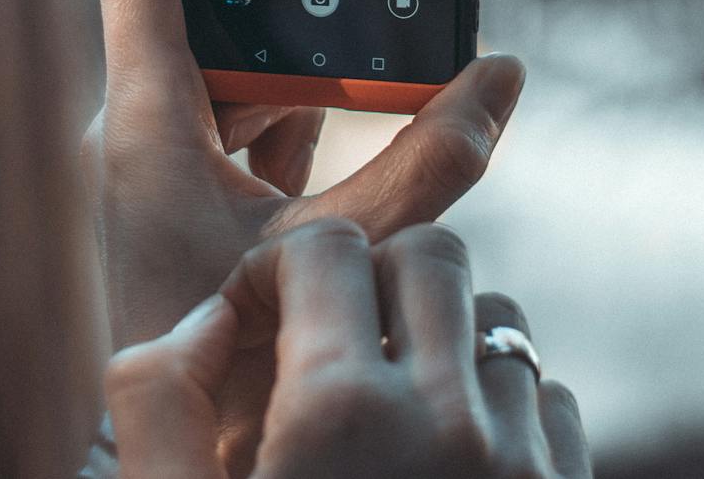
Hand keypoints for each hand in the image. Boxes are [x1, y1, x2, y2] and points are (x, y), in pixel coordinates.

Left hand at [85, 0, 525, 461]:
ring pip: (230, 58)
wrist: (185, 443)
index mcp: (148, 119)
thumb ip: (427, 168)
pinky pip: (253, 113)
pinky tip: (373, 71)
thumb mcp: (337, 253)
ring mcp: (169, 159)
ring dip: (294, 21)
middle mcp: (146, 124)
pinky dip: (308, 91)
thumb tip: (504, 75)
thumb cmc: (231, 355)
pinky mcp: (200, 191)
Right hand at [104, 219, 590, 478]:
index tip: (259, 318)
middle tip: (325, 347)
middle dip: (371, 279)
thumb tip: (209, 315)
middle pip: (428, 253)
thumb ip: (157, 398)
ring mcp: (521, 462)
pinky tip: (443, 462)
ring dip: (439, 344)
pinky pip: (545, 393)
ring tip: (384, 415)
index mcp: (338, 410)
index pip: (326, 245)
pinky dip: (497, 406)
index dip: (279, 272)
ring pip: (496, 319)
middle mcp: (447, 422)